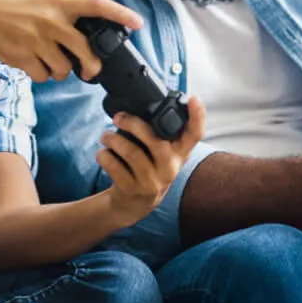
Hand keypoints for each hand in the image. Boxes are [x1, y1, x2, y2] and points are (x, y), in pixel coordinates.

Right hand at [0, 0, 142, 81]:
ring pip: (64, 68)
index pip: (96, 5)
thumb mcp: (42, 4)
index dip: (120, 14)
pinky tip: (31, 63)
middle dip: (92, 66)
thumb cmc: (12, 10)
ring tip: (47, 60)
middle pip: (85, 50)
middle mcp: (51, 20)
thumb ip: (65, 18)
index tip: (138, 22)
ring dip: (59, 71)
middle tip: (90, 71)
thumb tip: (87, 43)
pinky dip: (40, 75)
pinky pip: (43, 76)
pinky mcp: (23, 56)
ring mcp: (37, 39)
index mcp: (59, 3)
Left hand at [98, 98, 206, 224]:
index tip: (195, 99)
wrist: (136, 203)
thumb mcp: (164, 154)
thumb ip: (162, 133)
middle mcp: (170, 168)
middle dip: (133, 124)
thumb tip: (148, 103)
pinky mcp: (132, 189)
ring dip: (113, 139)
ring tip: (105, 135)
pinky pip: (114, 167)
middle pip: (155, 141)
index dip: (198, 117)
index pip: (195, 134)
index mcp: (180, 153)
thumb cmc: (150, 168)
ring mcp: (151, 181)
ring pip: (131, 153)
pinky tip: (103, 152)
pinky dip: (104, 156)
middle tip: (118, 117)